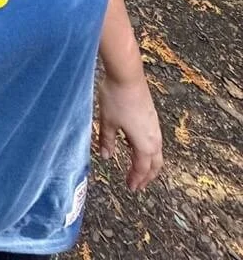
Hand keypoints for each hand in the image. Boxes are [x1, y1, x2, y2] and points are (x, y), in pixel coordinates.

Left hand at [98, 73, 162, 190]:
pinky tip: (136, 146)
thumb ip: (107, 141)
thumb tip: (106, 156)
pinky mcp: (152, 116)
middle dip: (147, 176)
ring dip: (149, 163)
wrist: (128, 75)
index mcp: (144, 144)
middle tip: (138, 184)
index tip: (131, 188)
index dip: (137, 179)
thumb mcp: (108, 122)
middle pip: (155, 164)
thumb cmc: (116, 98)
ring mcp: (155, 126)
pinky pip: (154, 140)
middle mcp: (154, 137)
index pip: (142, 168)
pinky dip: (148, 150)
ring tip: (139, 169)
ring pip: (157, 152)